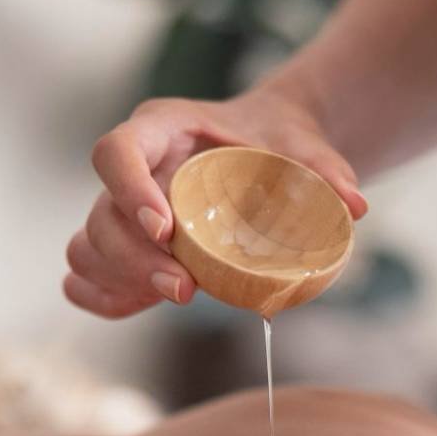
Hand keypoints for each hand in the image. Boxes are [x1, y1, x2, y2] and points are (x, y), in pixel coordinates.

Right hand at [64, 86, 368, 318]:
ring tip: (176, 296)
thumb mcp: (303, 146)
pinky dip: (101, 298)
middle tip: (183, 289)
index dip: (129, 189)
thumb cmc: (276, 143)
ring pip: (86, 247)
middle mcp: (131, 170)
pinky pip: (83, 276)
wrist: (268, 152)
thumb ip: (324, 169)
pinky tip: (138, 306)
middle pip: (100, 214)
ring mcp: (120, 211)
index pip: (116, 151)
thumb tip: (353, 206)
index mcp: (160, 129)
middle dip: (135, 258)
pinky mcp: (124, 249)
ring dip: (121, 280)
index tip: (165, 228)